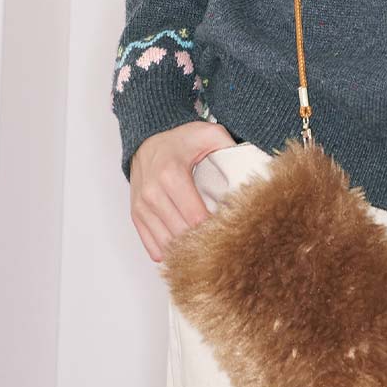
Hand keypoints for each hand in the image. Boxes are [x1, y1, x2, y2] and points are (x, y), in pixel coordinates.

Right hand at [130, 120, 237, 263]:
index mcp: (171, 175)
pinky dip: (170, 252)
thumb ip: (228, 145)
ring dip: (186, 249)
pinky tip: (185, 247)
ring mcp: (142, 208)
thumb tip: (249, 165)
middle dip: (202, 239)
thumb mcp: (207, 134)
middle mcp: (153, 194)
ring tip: (204, 245)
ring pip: (167, 245)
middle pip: (181, 234)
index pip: (195, 216)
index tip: (229, 225)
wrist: (146, 142)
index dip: (214, 226)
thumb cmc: (180, 141)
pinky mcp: (137, 217)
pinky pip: (153, 248)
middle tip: (220, 238)